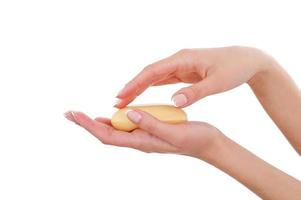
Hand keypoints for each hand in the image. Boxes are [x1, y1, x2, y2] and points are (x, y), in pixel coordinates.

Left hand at [64, 110, 221, 158]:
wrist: (209, 143)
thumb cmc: (195, 139)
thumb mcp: (173, 132)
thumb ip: (151, 124)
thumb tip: (128, 115)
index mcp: (143, 141)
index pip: (108, 135)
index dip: (90, 126)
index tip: (75, 115)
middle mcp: (140, 139)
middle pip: (106, 133)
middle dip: (87, 124)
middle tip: (70, 114)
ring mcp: (145, 135)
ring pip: (116, 130)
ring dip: (98, 123)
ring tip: (84, 115)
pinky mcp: (151, 129)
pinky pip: (128, 125)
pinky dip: (116, 119)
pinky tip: (113, 115)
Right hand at [115, 46, 272, 107]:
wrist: (247, 60)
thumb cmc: (234, 69)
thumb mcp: (217, 83)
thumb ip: (195, 92)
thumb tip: (174, 103)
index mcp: (183, 59)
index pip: (152, 71)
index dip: (135, 84)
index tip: (121, 95)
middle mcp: (178, 60)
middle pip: (149, 73)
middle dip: (132, 87)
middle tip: (117, 102)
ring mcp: (181, 65)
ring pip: (154, 76)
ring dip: (140, 87)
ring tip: (125, 100)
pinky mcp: (184, 71)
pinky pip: (163, 79)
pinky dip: (151, 87)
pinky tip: (144, 93)